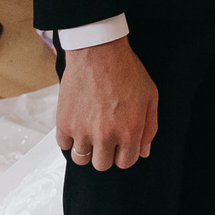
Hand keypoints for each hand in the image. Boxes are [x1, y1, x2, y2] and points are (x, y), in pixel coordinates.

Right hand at [57, 37, 156, 170]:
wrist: (98, 50)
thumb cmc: (126, 69)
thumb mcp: (150, 96)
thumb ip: (149, 127)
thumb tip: (143, 151)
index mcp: (129, 132)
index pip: (125, 162)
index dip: (124, 153)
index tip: (120, 143)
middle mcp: (105, 136)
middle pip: (102, 165)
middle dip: (105, 153)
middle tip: (104, 136)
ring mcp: (82, 130)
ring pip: (81, 159)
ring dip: (86, 148)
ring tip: (89, 131)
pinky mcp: (64, 122)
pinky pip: (64, 145)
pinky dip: (69, 138)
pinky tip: (77, 124)